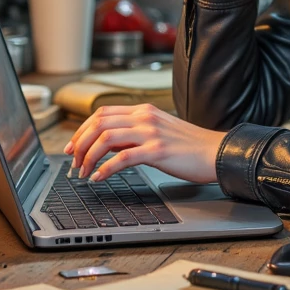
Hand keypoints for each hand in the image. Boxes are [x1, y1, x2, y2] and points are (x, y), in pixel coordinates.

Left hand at [64, 105, 225, 184]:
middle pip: (98, 123)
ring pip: (106, 138)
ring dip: (88, 156)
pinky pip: (122, 158)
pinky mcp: (157, 151)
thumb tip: (107, 144)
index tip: (72, 146)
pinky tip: (99, 178)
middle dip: (79, 143)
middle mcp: (145, 117)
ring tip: (83, 172)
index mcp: (143, 111)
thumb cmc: (190, 147)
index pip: (101, 113)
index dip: (81, 129)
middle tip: (73, 161)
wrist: (217, 152)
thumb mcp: (158, 132)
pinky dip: (105, 169)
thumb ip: (134, 133)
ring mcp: (151, 133)